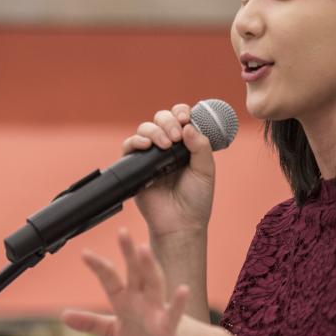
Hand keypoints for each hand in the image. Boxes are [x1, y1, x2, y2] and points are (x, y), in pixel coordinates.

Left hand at [62, 229, 204, 335]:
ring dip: (149, 267)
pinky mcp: (172, 325)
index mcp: (127, 300)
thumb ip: (91, 323)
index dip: (99, 267)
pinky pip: (175, 312)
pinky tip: (182, 289)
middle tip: (122, 232)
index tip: (85, 253)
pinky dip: (178, 302)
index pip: (111, 280)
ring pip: (155, 284)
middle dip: (128, 253)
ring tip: (144, 250)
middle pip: (135, 272)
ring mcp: (158, 310)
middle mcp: (143, 299)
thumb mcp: (114, 333)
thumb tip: (64, 315)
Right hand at [122, 104, 214, 237]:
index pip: (181, 118)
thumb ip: (201, 147)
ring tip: (164, 145)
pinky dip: (136, 141)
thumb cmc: (196, 200)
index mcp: (186, 145)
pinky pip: (129, 146)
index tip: (186, 118)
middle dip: (168, 121)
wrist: (180, 223)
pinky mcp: (135, 167)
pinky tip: (146, 146)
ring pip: (145, 128)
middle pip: (162, 118)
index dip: (182, 112)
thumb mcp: (206, 171)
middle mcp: (167, 147)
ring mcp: (151, 156)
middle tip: (176, 137)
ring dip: (155, 130)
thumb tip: (188, 126)